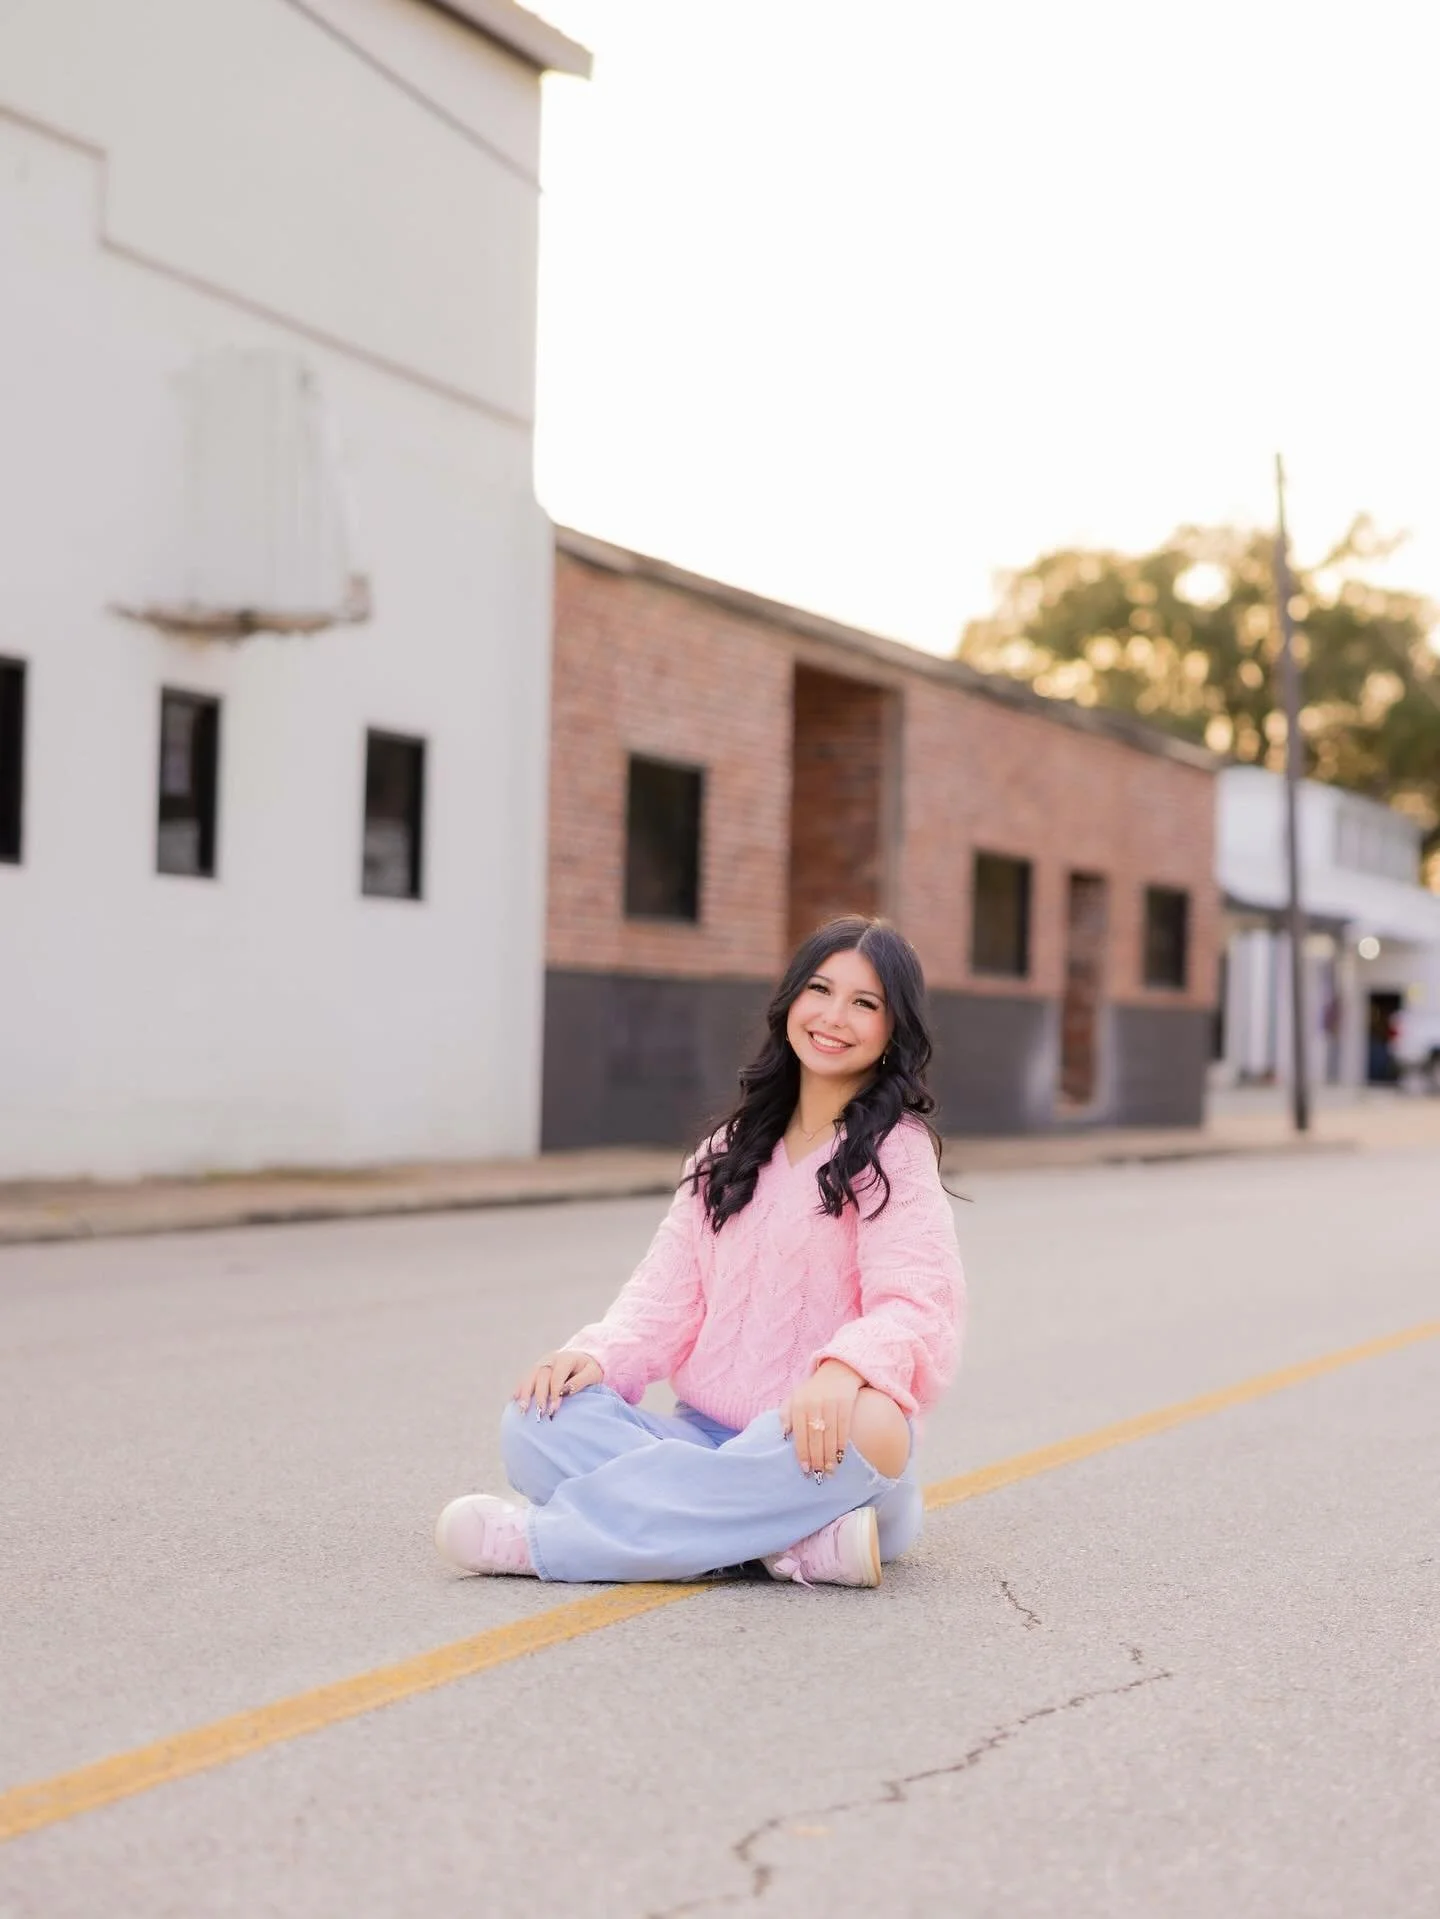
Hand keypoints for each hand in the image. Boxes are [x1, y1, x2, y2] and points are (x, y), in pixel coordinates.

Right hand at [515, 1349, 602, 1418]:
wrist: (584, 1359)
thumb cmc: (590, 1370)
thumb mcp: (592, 1374)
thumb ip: (580, 1381)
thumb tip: (565, 1391)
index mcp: (566, 1358)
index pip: (557, 1376)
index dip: (554, 1393)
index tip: (554, 1410)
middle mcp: (551, 1359)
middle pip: (541, 1376)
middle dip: (539, 1396)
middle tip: (539, 1414)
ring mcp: (542, 1363)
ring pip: (530, 1376)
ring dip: (525, 1393)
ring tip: (522, 1410)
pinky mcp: (536, 1369)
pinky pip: (525, 1378)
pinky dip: (519, 1389)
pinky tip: (514, 1400)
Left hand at [779, 1360, 863, 1476]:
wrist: (838, 1369)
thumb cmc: (814, 1389)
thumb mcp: (795, 1397)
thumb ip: (785, 1414)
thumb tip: (783, 1435)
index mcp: (799, 1404)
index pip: (799, 1433)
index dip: (802, 1453)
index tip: (805, 1470)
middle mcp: (813, 1403)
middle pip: (815, 1437)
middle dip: (817, 1458)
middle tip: (818, 1477)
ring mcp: (830, 1402)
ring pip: (830, 1434)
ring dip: (830, 1456)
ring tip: (829, 1472)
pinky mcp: (846, 1401)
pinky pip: (844, 1427)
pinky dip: (842, 1444)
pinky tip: (841, 1457)